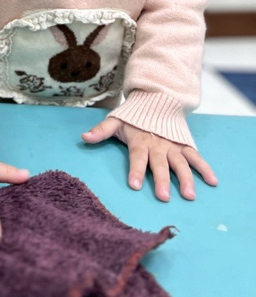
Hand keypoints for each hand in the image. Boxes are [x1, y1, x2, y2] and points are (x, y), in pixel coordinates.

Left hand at [82, 118, 218, 201]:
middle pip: (160, 164)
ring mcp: (173, 146)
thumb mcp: (115, 121)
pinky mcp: (185, 145)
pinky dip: (205, 168)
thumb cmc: (133, 117)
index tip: (134, 185)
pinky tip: (213, 182)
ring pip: (181, 163)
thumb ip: (101, 131)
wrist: (156, 99)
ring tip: (189, 195)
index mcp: (140, 140)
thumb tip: (84, 137)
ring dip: (186, 178)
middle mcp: (158, 145)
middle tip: (164, 197)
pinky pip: (196, 157)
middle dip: (162, 180)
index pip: (138, 157)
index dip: (135, 170)